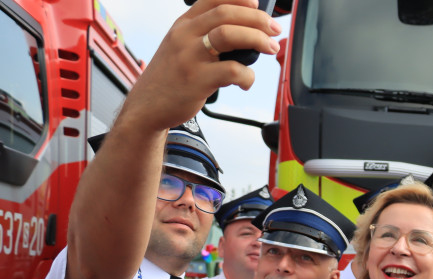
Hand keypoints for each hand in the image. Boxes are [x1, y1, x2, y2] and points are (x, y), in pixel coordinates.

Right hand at [119, 0, 281, 132]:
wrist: (147, 105)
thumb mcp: (180, 45)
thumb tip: (245, 31)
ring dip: (257, 40)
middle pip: (226, 13)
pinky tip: (246, 82)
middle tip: (274, 30)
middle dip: (257, 19)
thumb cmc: (171, 77)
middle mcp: (185, 35)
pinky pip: (232, 71)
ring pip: (229, 35)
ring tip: (270, 48)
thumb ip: (205, 34)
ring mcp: (190, 56)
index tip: (258, 5)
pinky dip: (247, 76)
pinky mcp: (197, 80)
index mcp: (184, 24)